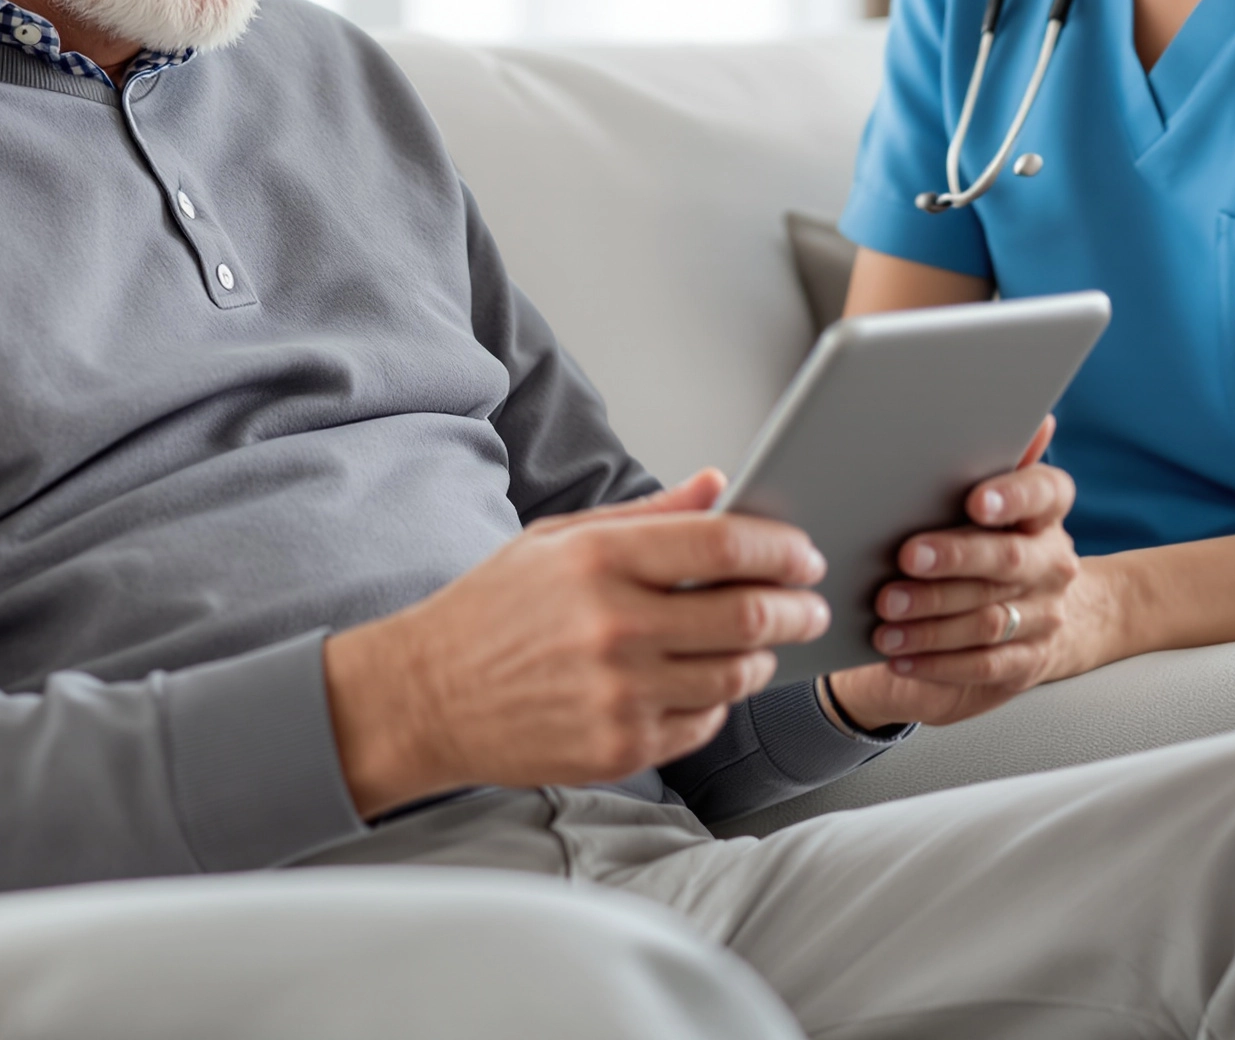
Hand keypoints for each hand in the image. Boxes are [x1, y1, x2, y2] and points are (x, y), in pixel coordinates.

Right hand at [323, 470, 830, 817]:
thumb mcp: (559, 540)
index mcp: (599, 560)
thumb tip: (717, 484)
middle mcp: (613, 626)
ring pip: (737, 675)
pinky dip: (719, 700)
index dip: (781, 548)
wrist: (426, 696)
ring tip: (761, 641)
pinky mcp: (619, 749)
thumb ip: (648, 515)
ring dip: (764, 656)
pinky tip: (706, 681)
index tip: (801, 553)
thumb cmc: (492, 611)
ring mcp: (618, 694)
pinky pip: (704, 723)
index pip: (723, 546)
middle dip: (798, 607)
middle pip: (748, 615)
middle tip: (809, 603)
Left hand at [827, 419, 1109, 731]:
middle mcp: (1053, 562)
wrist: (1040, 616)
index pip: (1045, 493)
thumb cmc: (994, 538)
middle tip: (906, 558)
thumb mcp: (991, 495)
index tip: (977, 500)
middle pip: (1008, 558)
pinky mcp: (1028, 661)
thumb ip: (994, 456)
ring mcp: (1044, 615)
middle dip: (954, 558)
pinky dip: (938, 661)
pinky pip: (985, 665)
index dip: (1013, 495)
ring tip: (885, 616)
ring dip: (932, 619)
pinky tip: (900, 655)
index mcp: (1046, 513)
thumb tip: (1022, 412)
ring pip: (989, 617)